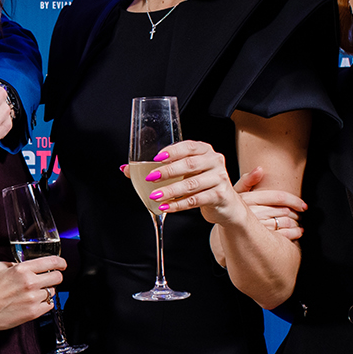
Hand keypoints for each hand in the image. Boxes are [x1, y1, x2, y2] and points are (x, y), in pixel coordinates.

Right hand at [0, 256, 64, 330]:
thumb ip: (14, 263)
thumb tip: (25, 265)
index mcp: (22, 269)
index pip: (51, 262)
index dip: (60, 262)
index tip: (62, 264)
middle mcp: (30, 283)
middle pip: (57, 277)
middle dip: (55, 277)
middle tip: (50, 279)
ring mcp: (33, 298)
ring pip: (52, 292)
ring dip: (46, 291)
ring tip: (35, 293)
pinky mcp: (33, 312)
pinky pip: (49, 305)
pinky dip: (44, 303)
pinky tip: (35, 302)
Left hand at [128, 140, 243, 224]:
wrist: (226, 205)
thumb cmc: (201, 184)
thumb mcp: (184, 173)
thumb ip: (159, 168)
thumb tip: (126, 169)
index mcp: (205, 150)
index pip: (188, 146)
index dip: (172, 151)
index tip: (156, 158)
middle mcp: (214, 161)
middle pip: (189, 164)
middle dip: (168, 171)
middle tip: (150, 178)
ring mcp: (219, 178)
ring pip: (191, 184)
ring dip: (170, 190)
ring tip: (155, 196)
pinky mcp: (220, 195)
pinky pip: (195, 200)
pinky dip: (178, 205)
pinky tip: (165, 207)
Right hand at [232, 167, 306, 241]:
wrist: (224, 234)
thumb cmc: (233, 211)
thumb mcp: (236, 194)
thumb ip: (247, 180)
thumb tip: (260, 169)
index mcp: (249, 199)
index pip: (278, 197)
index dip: (294, 201)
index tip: (304, 205)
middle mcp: (253, 213)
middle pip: (284, 211)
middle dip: (296, 213)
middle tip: (300, 215)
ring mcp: (257, 227)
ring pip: (286, 223)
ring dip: (297, 224)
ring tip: (299, 224)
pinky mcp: (261, 240)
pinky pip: (284, 235)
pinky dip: (295, 233)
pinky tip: (297, 232)